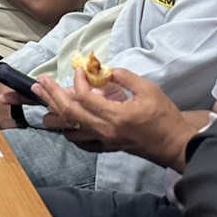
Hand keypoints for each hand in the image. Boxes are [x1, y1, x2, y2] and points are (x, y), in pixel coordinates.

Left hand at [34, 68, 195, 166]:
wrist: (176, 145)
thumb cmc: (165, 117)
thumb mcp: (149, 90)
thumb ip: (125, 77)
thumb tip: (105, 69)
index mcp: (116, 116)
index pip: (85, 98)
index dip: (78, 82)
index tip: (79, 70)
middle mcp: (105, 131)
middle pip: (69, 113)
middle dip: (51, 95)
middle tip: (39, 82)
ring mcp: (104, 141)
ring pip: (69, 129)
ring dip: (55, 113)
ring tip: (43, 99)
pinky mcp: (106, 147)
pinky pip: (80, 141)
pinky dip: (68, 129)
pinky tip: (63, 120)